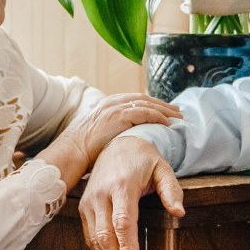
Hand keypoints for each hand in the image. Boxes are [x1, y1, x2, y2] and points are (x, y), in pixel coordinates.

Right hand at [59, 93, 181, 164]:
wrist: (72, 151)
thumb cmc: (84, 150)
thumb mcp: (100, 135)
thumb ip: (113, 132)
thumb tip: (125, 140)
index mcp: (108, 104)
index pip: (135, 100)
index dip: (152, 104)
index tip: (165, 109)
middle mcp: (112, 102)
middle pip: (144, 98)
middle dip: (162, 104)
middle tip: (177, 111)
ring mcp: (115, 108)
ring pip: (147, 104)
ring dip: (164, 110)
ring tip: (178, 117)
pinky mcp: (118, 116)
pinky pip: (144, 113)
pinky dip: (157, 116)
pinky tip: (167, 123)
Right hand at [79, 136, 183, 249]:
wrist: (117, 144)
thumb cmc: (143, 159)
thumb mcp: (162, 168)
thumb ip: (172, 190)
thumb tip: (179, 212)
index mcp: (122, 184)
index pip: (122, 220)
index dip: (126, 245)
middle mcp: (101, 194)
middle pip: (105, 234)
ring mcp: (89, 201)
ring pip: (94, 238)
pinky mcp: (84, 206)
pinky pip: (90, 234)